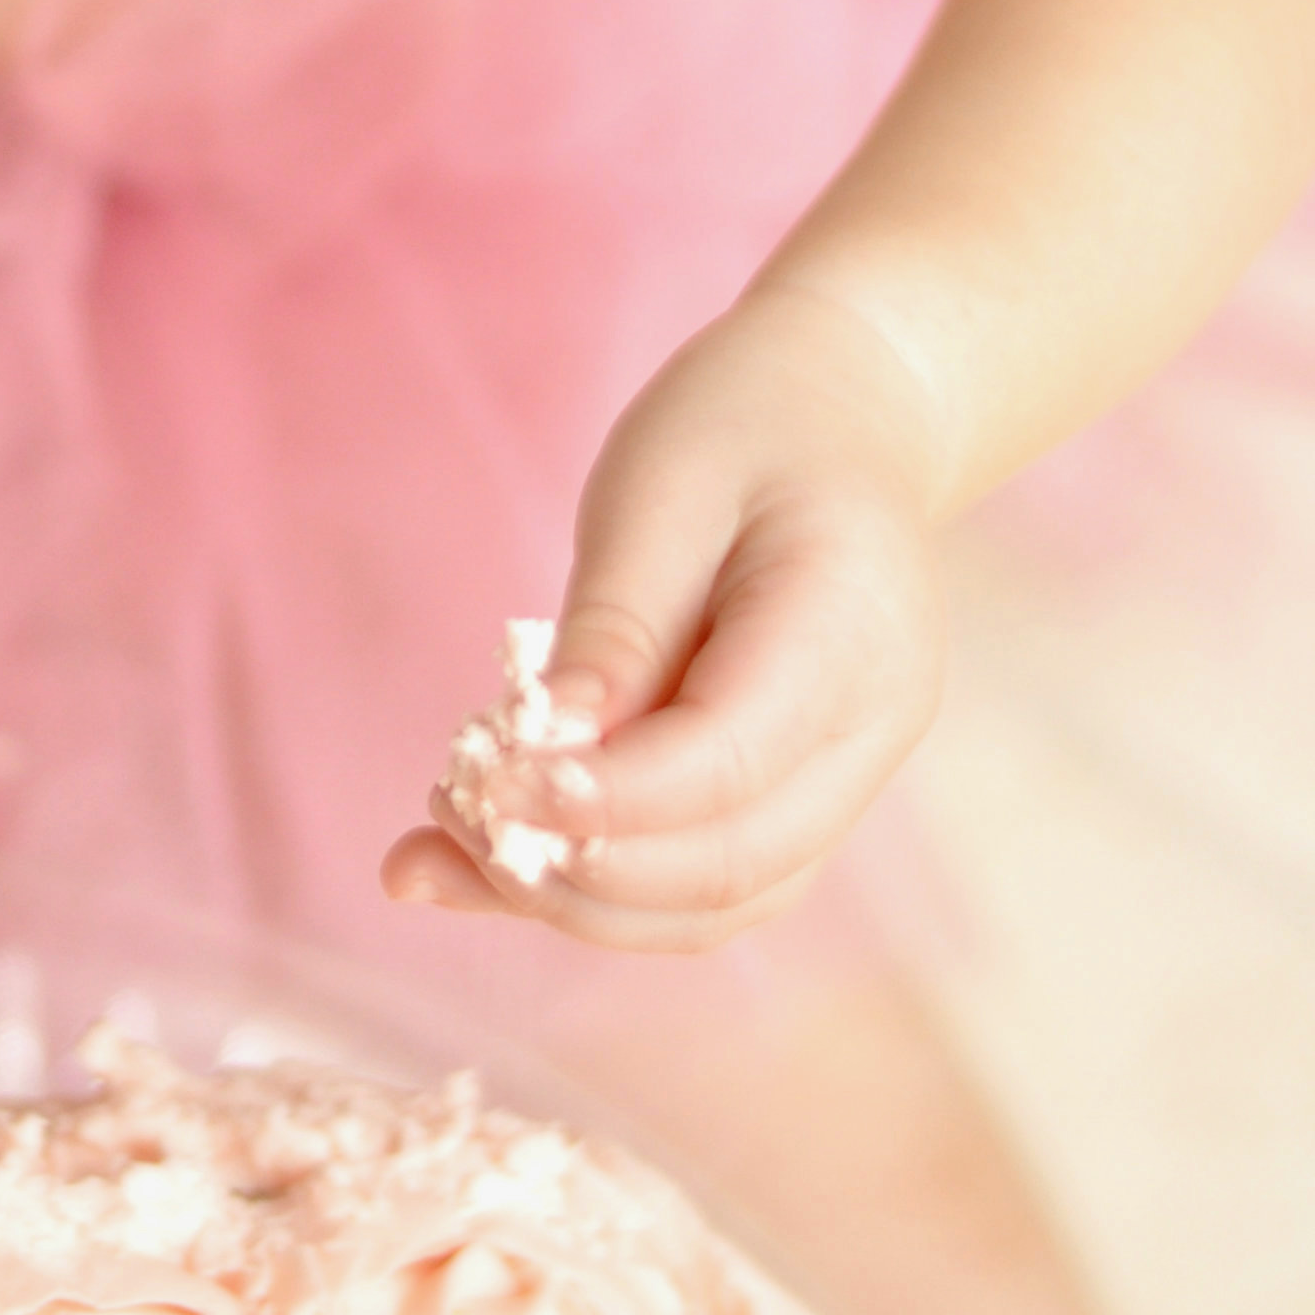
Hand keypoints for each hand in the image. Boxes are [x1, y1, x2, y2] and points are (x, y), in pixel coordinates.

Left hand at [381, 287, 949, 948]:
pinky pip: (706, 875)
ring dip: (578, 900)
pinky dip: (604, 884)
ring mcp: (848, 776)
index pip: (723, 765)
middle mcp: (870, 730)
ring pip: (717, 901)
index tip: (487, 788)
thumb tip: (552, 749)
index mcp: (850, 633)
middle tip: (452, 819)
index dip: (602, 799)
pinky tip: (493, 860)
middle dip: (578, 872)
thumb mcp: (662, 486)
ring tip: (443, 849)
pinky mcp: (800, 797)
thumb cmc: (744, 426)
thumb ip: (614, 624)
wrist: (838, 412)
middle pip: (727, 866)